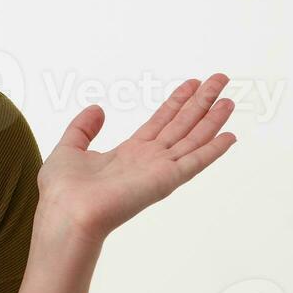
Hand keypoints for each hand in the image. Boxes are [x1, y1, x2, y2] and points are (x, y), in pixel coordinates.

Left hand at [37, 74, 237, 239]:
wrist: (67, 212)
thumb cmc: (63, 191)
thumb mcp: (69, 148)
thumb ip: (83, 128)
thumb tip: (97, 108)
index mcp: (129, 153)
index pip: (160, 122)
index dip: (177, 102)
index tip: (192, 84)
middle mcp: (148, 161)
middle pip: (182, 125)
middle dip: (201, 102)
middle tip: (220, 79)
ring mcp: (159, 170)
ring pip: (193, 139)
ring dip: (212, 119)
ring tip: (229, 100)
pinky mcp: (165, 180)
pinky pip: (195, 161)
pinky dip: (213, 149)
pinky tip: (230, 136)